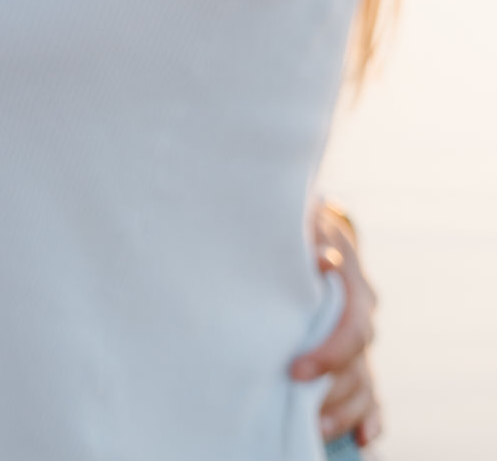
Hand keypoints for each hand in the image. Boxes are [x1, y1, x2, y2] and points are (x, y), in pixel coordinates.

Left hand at [291, 204, 382, 445]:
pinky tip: (360, 439)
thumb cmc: (295, 230)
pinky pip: (370, 396)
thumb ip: (308, 240)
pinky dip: (368, 419)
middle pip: (357, 364)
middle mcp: (362, 318)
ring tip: (316, 429)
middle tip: (299, 408)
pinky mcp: (353, 361)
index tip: (296, 372)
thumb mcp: (300, 226)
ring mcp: (359, 343)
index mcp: (353, 287)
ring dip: (342, 410)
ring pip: (362, 384)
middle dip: (329, 389)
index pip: (353, 328)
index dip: (329, 353)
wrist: (307, 231)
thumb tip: (323, 258)